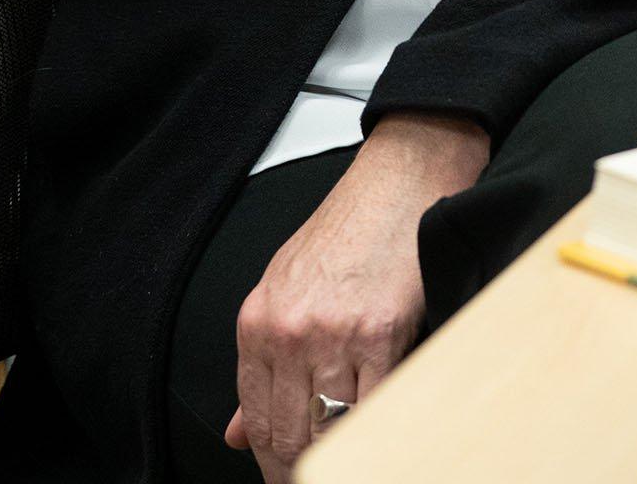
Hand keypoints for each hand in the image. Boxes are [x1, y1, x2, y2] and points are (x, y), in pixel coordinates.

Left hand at [223, 112, 490, 480]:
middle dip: (299, 470)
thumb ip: (261, 365)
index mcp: (258, 322)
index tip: (282, 477)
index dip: (271, 462)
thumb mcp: (283, 289)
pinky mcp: (384, 332)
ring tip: (347, 468)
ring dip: (338, 457)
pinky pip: (376, 403)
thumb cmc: (347, 232)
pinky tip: (377, 439)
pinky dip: (375, 430)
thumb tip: (238, 432)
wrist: (398, 183)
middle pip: (290, 432)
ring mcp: (336, 334)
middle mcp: (290, 331)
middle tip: (311, 482)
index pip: (258, 418)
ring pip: (331, 427)